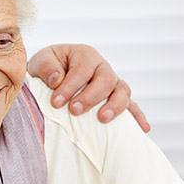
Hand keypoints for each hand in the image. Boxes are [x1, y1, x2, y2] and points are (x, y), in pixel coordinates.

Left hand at [27, 44, 150, 131]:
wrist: (52, 74)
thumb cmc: (48, 67)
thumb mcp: (41, 61)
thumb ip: (47, 66)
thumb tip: (57, 79)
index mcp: (84, 55)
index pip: (82, 70)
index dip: (70, 86)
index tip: (57, 102)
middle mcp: (102, 67)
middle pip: (106, 79)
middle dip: (91, 97)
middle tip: (75, 110)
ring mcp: (112, 82)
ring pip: (122, 90)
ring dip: (115, 106)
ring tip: (102, 119)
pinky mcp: (116, 97)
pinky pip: (132, 105)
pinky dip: (138, 116)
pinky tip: (142, 128)